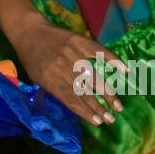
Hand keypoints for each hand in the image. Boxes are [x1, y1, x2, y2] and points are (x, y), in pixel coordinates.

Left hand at [8, 11, 127, 125]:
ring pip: (94, 77)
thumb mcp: (38, 79)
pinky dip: (113, 60)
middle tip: (111, 119)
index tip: (98, 122)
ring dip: (107, 93)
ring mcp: (72, 54)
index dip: (86, 112)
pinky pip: (99, 52)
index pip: (71, 100)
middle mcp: (63, 68)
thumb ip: (56, 90)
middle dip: (99, 107)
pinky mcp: (80, 41)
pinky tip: (125, 70)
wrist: (30, 31)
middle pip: (85, 91)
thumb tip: (77, 106)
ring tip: (117, 107)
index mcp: (50, 80)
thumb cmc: (33, 59)